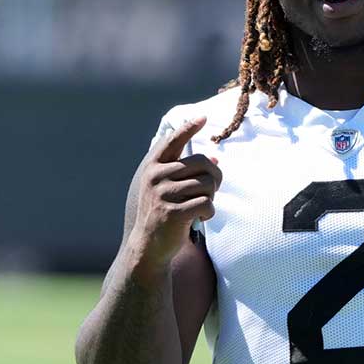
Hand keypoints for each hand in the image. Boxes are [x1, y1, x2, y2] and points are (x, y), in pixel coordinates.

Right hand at [129, 116, 222, 268]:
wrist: (148, 247)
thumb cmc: (162, 214)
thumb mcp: (166, 189)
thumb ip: (185, 173)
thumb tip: (214, 160)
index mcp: (153, 167)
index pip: (173, 141)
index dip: (188, 128)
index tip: (203, 117)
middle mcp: (156, 176)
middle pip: (203, 163)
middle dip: (214, 177)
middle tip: (211, 191)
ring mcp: (163, 194)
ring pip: (207, 184)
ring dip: (211, 198)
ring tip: (199, 208)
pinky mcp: (174, 213)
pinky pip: (207, 204)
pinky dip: (209, 213)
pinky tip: (199, 219)